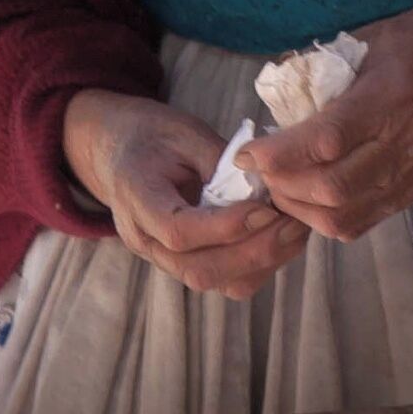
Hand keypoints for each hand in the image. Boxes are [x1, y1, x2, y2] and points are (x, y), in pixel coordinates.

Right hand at [65, 89, 313, 299]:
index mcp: (135, 197)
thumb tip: (266, 188)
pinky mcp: (183, 263)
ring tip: (294, 230)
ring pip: (214, 281)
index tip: (265, 208)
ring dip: (261, 262)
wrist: (119, 150)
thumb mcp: (185, 132)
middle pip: (198, 269)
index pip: (178, 231)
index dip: (225, 227)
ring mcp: (161, 257)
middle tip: (291, 223)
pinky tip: (280, 238)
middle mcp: (143, 239)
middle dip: (253, 251)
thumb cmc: (153, 134)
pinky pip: (222, 280)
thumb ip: (221, 162)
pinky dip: (257, 265)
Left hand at [239, 0, 412, 242]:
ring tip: (277, 186)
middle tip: (258, 170)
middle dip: (282, 186)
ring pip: (345, 216)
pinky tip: (305, 198)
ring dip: (299, 208)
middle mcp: (404, 143)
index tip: (248, 151)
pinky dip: (324, 217)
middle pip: (332, 189)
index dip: (280, 154)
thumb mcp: (371, 38)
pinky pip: (362, 222)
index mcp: (389, 97)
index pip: (326, 141)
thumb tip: (273, 88)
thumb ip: (322, 66)